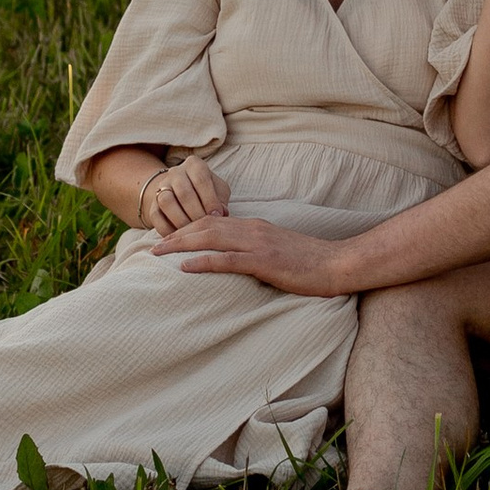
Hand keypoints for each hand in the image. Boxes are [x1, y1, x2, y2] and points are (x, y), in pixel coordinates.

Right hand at [137, 156, 230, 237]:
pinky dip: (168, 230)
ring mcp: (161, 188)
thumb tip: (222, 213)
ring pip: (167, 202)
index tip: (218, 215)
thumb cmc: (207, 192)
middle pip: (183, 192)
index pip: (201, 179)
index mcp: (194, 165)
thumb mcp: (218, 190)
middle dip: (197, 212)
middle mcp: (175, 173)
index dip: (210, 199)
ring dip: (182, 220)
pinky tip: (181, 237)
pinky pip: (156, 218)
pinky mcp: (152, 206)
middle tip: (206, 227)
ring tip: (193, 232)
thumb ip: (221, 199)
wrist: (182, 194)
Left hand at [173, 212, 359, 297]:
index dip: (186, 228)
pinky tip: (186, 267)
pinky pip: (228, 260)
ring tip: (159, 253)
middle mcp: (252, 229)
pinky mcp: (265, 261)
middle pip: (204, 226)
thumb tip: (233, 258)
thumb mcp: (276, 250)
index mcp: (254, 226)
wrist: (336, 264)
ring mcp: (258, 244)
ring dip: (181, 244)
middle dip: (176, 234)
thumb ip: (254, 249)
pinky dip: (204, 261)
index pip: (212, 222)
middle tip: (153, 246)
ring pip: (211, 238)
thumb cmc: (308, 262)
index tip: (167, 238)